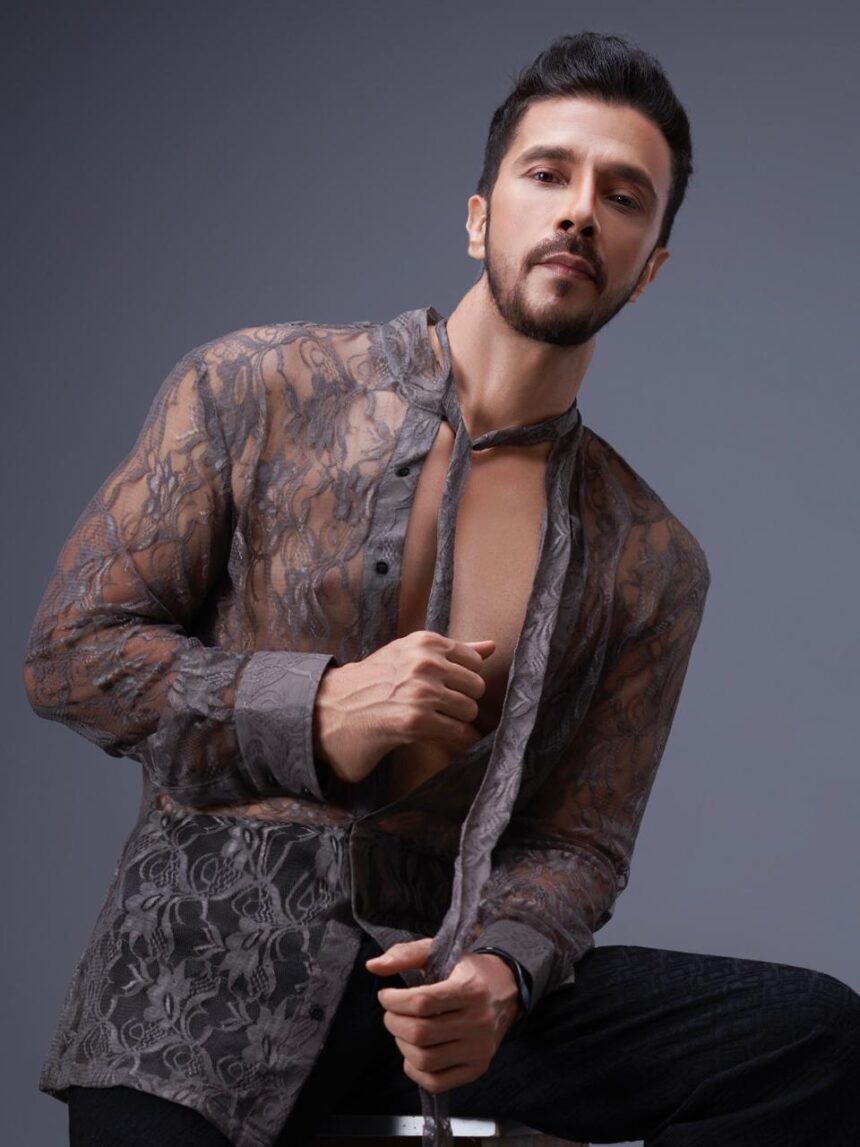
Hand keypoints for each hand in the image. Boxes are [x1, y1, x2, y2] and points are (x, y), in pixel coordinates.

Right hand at [312, 631, 495, 783]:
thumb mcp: (408, 654)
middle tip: (444, 709)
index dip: (463, 678)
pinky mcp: (416, 720)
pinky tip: (441, 739)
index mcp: (426, 642)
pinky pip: (457, 732)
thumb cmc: (373, 681)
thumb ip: (452, 650)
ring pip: (469, 710)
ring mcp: (422, 692)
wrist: (332, 707)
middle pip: (476, 687)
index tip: (450, 687)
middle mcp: (426, 663)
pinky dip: (456, 740)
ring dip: (458, 721)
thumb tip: (491, 645)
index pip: (474, 660)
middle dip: (464, 701)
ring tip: (438, 723)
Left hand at [366, 938, 520, 1093]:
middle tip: (392, 1013)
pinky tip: (414, 1052)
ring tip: (403, 1030)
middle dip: (393, 1022)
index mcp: (470, 989)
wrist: (506, 990)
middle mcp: (478, 1022)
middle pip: (420, 1033)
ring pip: (425, 1060)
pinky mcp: (477, 1068)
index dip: (394, 1000)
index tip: (386, 995)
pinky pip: (437, 1082)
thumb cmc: (466, 970)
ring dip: (402, 1045)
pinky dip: (415, 1071)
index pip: (421, 1003)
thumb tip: (372, 966)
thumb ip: (405, 955)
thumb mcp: (439, 952)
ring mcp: (479, 1049)